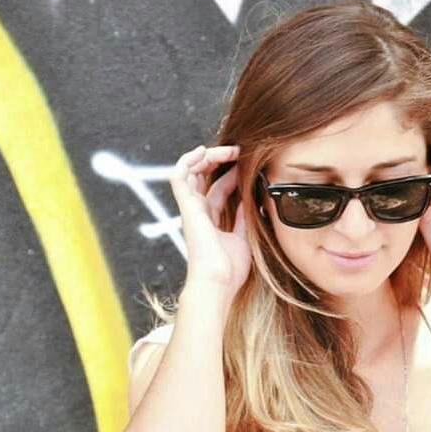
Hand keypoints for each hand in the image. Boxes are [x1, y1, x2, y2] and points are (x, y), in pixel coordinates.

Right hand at [170, 144, 251, 309]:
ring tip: (226, 149)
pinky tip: (203, 151)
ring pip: (191, 172)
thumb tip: (252, 199)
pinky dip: (188, 161)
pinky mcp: (186, 207)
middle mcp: (199, 212)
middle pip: (204, 177)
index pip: (220, 189)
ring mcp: (191, 209)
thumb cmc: (230, 269)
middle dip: (220, 160)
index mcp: (212, 220)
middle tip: (239, 151)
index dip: (232, 174)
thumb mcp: (244, 237)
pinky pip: (179, 177)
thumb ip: (244, 217)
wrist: (218, 282)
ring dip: (207, 157)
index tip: (249, 164)